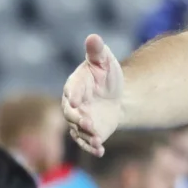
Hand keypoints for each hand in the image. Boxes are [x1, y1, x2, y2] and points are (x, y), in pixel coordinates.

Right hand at [62, 34, 124, 156]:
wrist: (117, 95)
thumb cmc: (107, 76)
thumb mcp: (105, 62)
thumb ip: (97, 52)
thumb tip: (93, 37)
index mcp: (74, 87)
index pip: (70, 91)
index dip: (72, 96)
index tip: (75, 100)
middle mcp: (73, 106)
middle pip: (71, 114)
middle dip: (78, 119)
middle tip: (88, 123)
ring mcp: (80, 121)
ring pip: (79, 131)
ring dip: (86, 136)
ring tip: (97, 140)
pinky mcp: (89, 133)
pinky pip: (87, 142)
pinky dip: (92, 147)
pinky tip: (100, 150)